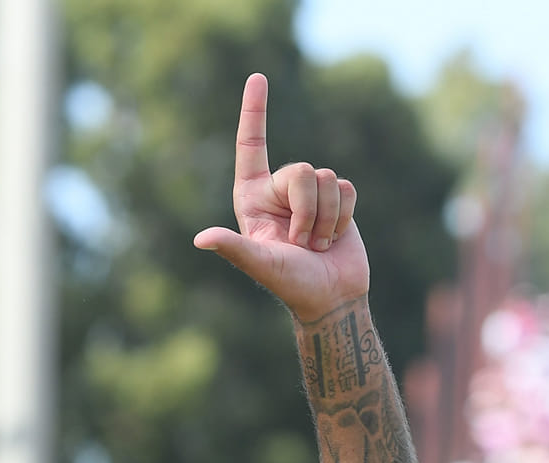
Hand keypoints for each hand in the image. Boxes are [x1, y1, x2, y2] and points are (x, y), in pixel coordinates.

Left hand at [194, 74, 368, 320]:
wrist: (331, 299)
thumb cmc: (291, 284)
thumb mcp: (260, 264)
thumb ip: (234, 247)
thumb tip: (201, 239)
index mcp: (253, 198)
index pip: (251, 146)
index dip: (254, 111)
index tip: (258, 77)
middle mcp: (279, 191)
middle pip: (303, 171)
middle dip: (308, 211)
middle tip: (302, 243)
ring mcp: (309, 195)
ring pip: (328, 179)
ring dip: (327, 218)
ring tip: (317, 244)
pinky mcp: (338, 200)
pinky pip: (347, 188)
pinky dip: (345, 216)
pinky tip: (335, 237)